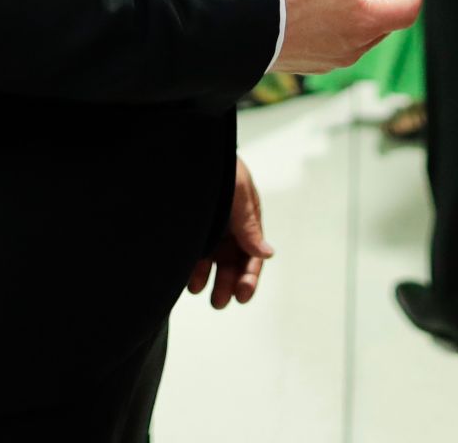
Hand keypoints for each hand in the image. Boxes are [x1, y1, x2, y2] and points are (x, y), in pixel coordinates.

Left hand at [187, 157, 272, 308]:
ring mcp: (210, 233)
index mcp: (247, 222)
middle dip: (228, 285)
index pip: (252, 256)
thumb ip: (250, 225)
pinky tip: (189, 279)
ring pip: (212, 265)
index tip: (243, 294)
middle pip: (233, 265)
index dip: (249, 277)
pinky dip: (192, 271)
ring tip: (199, 289)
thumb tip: (268, 253)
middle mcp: (230, 231)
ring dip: (209, 281)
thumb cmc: (223, 170)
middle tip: (219, 301)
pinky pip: (193, 258)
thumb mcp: (240, 195)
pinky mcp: (191, 235)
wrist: (194, 156)